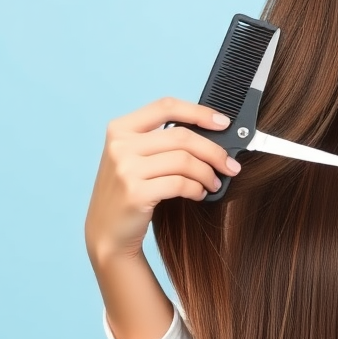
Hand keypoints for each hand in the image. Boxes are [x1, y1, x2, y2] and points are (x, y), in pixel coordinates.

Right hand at [85, 97, 240, 264]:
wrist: (106, 232)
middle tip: (230, 165)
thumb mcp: (135, 158)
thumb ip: (162, 141)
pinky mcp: (135, 193)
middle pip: (182, 136)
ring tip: (214, 183)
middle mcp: (119, 145)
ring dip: (208, 173)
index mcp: (120, 128)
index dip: (199, 112)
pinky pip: (180, 184)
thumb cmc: (130, 191)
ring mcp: (125, 169)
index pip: (166, 106)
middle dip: (214, 151)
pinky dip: (197, 189)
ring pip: (184, 161)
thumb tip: (211, 134)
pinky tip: (200, 194)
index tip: (223, 123)